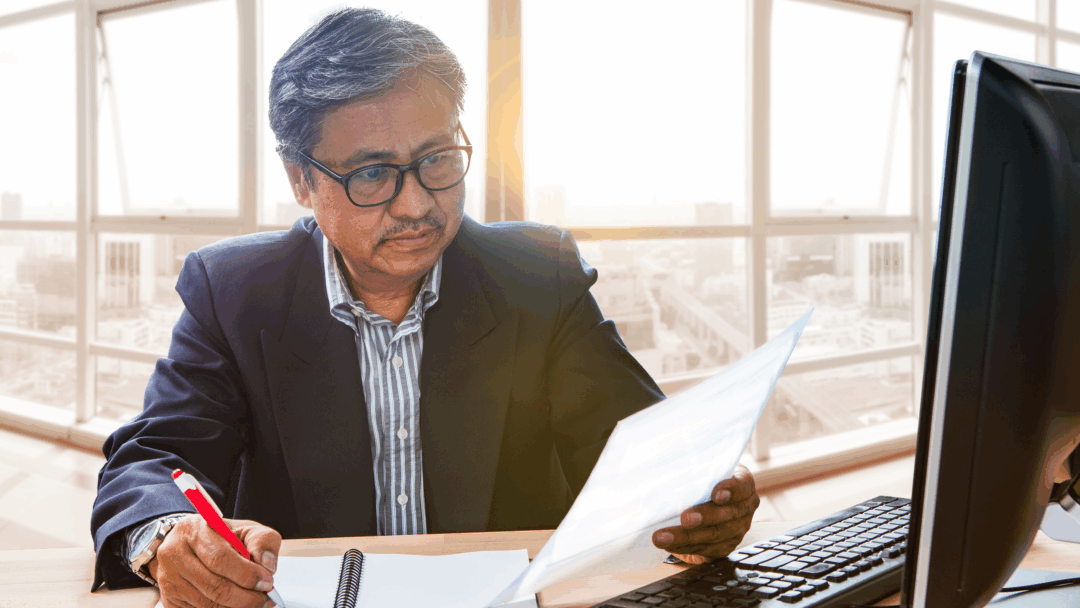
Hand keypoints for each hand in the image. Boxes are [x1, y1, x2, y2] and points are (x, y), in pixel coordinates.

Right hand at [149, 515, 280, 607]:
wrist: (188, 543)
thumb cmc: (220, 536)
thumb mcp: (245, 529)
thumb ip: (262, 541)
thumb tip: (267, 565)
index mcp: (194, 530)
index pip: (220, 558)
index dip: (247, 574)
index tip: (267, 582)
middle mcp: (174, 554)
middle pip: (214, 586)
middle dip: (246, 597)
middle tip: (264, 598)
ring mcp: (168, 579)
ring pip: (207, 604)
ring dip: (235, 607)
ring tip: (252, 601)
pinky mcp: (169, 599)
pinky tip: (233, 604)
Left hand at [652, 464, 759, 564]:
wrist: (700, 500)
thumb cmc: (701, 479)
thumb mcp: (701, 470)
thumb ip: (695, 470)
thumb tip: (669, 470)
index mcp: (743, 484)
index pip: (742, 485)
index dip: (731, 489)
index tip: (715, 494)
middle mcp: (744, 508)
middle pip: (728, 514)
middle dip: (705, 517)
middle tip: (685, 518)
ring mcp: (737, 529)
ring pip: (715, 535)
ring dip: (686, 537)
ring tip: (663, 537)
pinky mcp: (725, 547)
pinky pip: (706, 550)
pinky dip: (685, 547)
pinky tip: (669, 545)